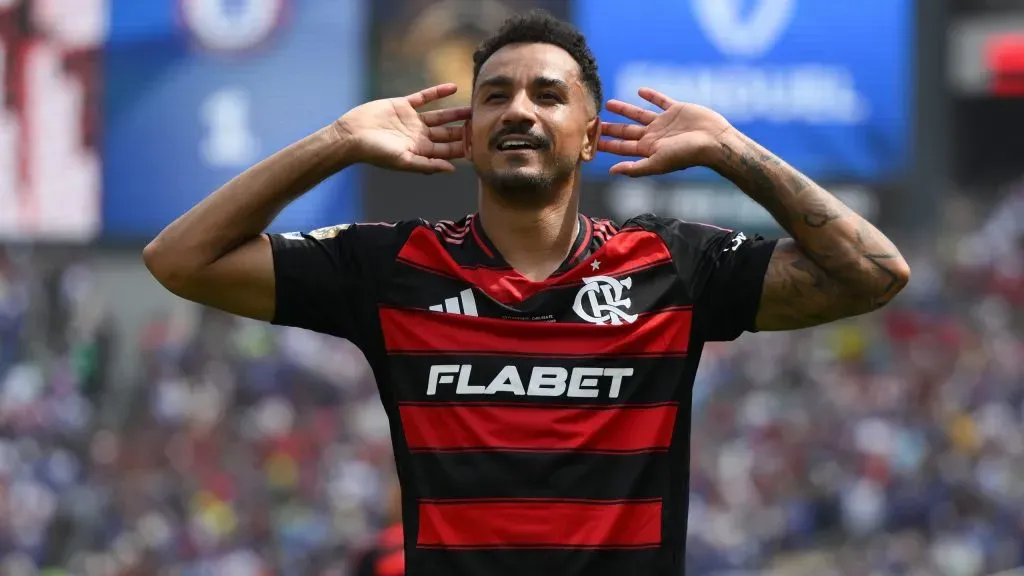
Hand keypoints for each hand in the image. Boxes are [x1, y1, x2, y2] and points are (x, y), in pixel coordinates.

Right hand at [333, 83, 471, 174]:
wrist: (351, 136)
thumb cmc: (375, 153)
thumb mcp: (403, 161)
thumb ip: (427, 165)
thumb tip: (452, 170)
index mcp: (421, 152)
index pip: (448, 150)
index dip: (464, 146)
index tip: (481, 142)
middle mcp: (419, 137)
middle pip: (447, 133)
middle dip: (464, 130)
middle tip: (483, 123)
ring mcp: (412, 120)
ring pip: (440, 116)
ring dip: (455, 112)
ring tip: (473, 107)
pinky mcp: (403, 105)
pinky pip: (424, 98)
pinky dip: (437, 93)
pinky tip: (453, 88)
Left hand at [599, 88, 732, 176]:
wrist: (713, 141)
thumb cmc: (686, 155)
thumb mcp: (657, 163)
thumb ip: (635, 168)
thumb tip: (612, 172)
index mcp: (648, 149)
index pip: (621, 147)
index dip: (606, 143)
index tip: (590, 139)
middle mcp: (654, 136)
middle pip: (626, 131)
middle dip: (611, 128)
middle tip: (593, 121)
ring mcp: (664, 123)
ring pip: (639, 114)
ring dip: (625, 110)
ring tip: (609, 103)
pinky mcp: (676, 110)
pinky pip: (660, 101)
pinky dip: (651, 96)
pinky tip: (640, 90)